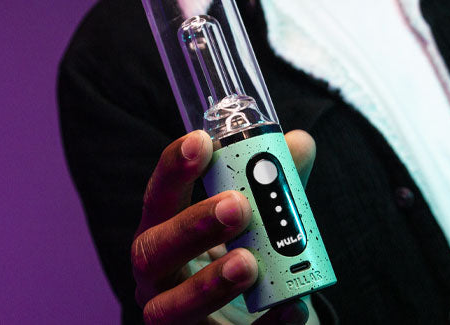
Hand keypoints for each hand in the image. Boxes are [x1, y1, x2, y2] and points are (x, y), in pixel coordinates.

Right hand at [131, 129, 316, 323]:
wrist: (253, 321)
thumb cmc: (245, 258)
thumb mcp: (261, 220)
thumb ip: (277, 184)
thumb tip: (299, 143)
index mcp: (163, 235)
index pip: (156, 199)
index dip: (172, 171)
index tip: (201, 142)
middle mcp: (158, 278)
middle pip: (150, 254)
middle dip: (190, 228)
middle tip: (236, 206)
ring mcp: (175, 320)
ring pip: (169, 311)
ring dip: (208, 284)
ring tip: (249, 263)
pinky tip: (292, 308)